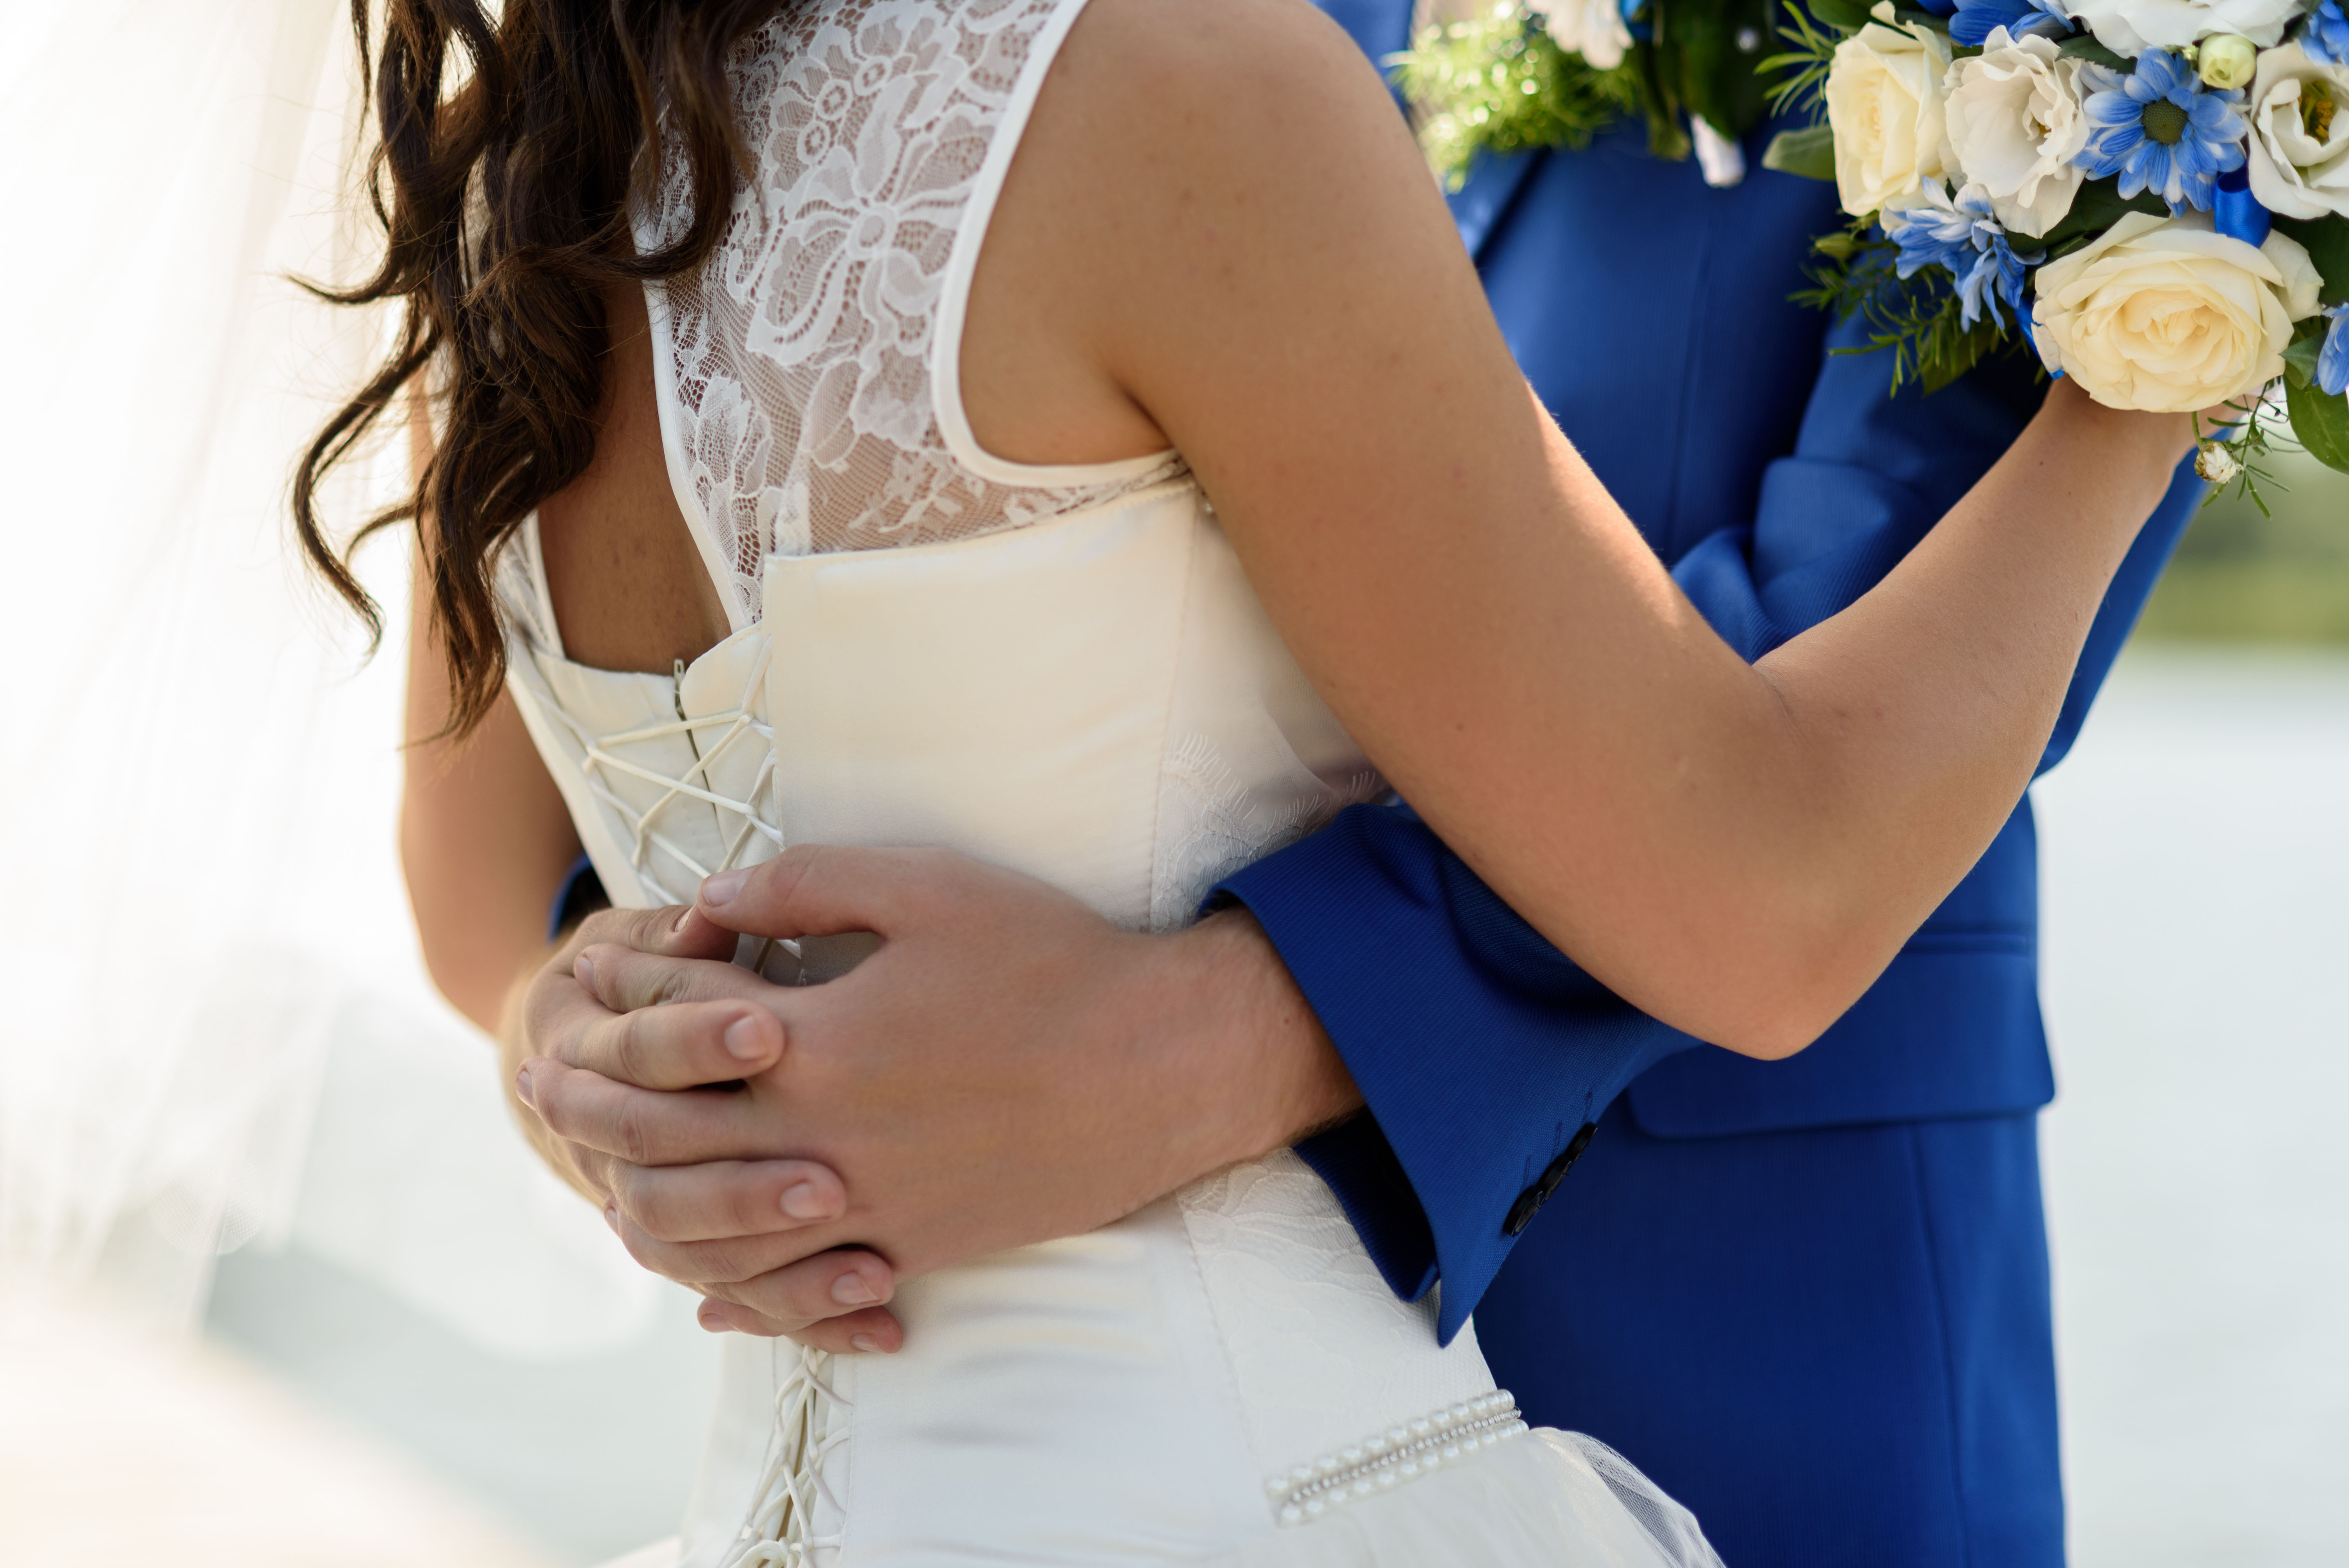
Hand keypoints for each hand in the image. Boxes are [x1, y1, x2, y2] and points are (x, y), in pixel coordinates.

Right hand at [503, 904, 903, 1352]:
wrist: (560, 1050)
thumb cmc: (631, 969)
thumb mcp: (641, 936)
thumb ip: (682, 931)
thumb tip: (712, 913)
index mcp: (584, 1043)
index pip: (636, 1054)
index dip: (697, 1036)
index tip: (774, 1027)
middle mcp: (604, 1142)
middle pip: (663, 1186)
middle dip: (746, 1187)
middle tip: (831, 1184)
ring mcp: (650, 1203)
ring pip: (698, 1259)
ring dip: (780, 1269)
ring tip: (870, 1266)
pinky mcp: (700, 1246)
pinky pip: (743, 1299)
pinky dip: (809, 1315)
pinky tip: (882, 1320)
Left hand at [519, 846, 1358, 1344]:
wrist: (1160, 1065)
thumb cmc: (1048, 959)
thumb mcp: (926, 886)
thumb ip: (803, 883)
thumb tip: (707, 902)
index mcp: (819, 1041)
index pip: (678, 1028)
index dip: (623, 1001)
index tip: (586, 982)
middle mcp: (825, 1137)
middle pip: (667, 1138)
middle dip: (590, 1107)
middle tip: (541, 1085)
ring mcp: (870, 1205)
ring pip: (714, 1232)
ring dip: (643, 1203)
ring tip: (601, 1183)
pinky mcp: (915, 1247)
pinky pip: (798, 1291)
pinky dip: (736, 1290)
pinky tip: (704, 1287)